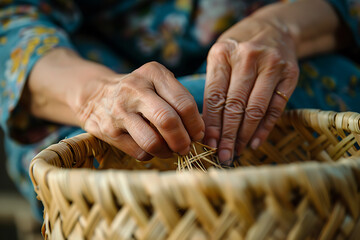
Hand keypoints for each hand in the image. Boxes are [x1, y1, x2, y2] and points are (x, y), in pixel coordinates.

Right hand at [78, 62, 204, 160]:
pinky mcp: (108, 131)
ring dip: (168, 152)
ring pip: (153, 142)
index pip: (184, 103)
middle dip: (183, 141)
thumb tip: (201, 132)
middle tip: (187, 147)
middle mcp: (135, 89)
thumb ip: (179, 100)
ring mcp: (119, 111)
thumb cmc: (138, 91)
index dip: (196, 125)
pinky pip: (140, 152)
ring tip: (171, 150)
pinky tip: (152, 148)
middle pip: (168, 121)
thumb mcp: (157, 82)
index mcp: (153, 73)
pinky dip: (152, 155)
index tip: (198, 134)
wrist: (94, 94)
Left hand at [203, 17, 298, 163]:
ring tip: (236, 152)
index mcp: (223, 54)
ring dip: (245, 135)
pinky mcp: (290, 74)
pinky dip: (265, 128)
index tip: (208, 144)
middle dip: (227, 135)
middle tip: (223, 155)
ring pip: (255, 109)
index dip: (212, 124)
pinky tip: (255, 142)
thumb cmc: (239, 48)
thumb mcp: (220, 57)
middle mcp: (247, 58)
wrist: (274, 27)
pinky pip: (275, 107)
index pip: (215, 96)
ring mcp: (271, 65)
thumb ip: (214, 86)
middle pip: (235, 105)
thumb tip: (208, 127)